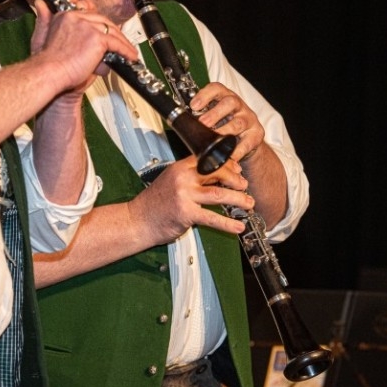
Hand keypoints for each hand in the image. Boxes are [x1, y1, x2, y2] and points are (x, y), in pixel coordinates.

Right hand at [30, 0, 138, 93]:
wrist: (48, 73)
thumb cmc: (46, 62)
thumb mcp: (41, 36)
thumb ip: (45, 20)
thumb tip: (42, 4)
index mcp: (65, 16)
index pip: (89, 13)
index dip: (100, 23)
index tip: (106, 31)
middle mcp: (77, 17)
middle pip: (103, 21)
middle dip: (114, 33)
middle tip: (121, 43)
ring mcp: (88, 26)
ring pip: (112, 32)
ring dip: (123, 43)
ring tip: (129, 52)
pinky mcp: (97, 38)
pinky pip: (117, 43)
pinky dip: (126, 50)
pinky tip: (130, 56)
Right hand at [127, 155, 247, 245]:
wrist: (137, 220)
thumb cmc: (154, 203)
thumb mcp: (171, 181)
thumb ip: (190, 177)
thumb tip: (214, 176)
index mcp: (180, 167)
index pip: (209, 159)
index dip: (227, 164)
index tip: (237, 170)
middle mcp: (183, 178)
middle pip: (217, 172)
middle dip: (236, 179)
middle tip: (245, 186)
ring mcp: (184, 195)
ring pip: (219, 194)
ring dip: (238, 199)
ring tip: (249, 203)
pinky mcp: (185, 213)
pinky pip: (211, 218)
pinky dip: (227, 224)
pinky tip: (237, 227)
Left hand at [190, 82, 265, 162]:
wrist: (246, 140)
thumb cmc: (224, 126)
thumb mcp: (212, 118)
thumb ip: (200, 117)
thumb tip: (180, 121)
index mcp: (225, 97)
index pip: (217, 88)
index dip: (204, 95)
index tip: (193, 105)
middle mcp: (239, 106)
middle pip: (230, 103)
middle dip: (214, 113)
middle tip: (202, 123)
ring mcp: (249, 119)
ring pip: (238, 123)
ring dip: (224, 131)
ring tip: (214, 141)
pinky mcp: (256, 134)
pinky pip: (247, 142)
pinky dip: (236, 150)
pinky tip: (228, 154)